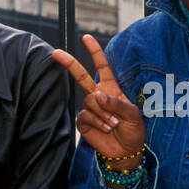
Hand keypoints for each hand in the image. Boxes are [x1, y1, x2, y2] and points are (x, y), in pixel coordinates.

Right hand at [51, 35, 145, 163]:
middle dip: (69, 63)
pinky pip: (86, 116)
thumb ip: (117, 103)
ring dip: (103, 114)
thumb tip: (98, 95)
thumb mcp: (132, 114)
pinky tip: (106, 129)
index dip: (95, 52)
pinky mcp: (83, 122)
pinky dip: (97, 122)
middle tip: (56, 53)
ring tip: (113, 124)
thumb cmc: (133, 130)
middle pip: (81, 76)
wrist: (126, 151)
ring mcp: (90, 108)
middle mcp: (98, 95)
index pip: (102, 67)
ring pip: (89, 102)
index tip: (86, 38)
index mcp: (111, 88)